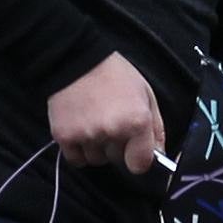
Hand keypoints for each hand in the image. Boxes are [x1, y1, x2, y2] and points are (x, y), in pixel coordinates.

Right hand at [47, 51, 166, 177]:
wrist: (76, 58)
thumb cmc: (115, 74)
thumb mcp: (145, 93)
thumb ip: (156, 127)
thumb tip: (159, 154)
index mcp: (137, 121)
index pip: (140, 164)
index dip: (138, 157)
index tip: (134, 149)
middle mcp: (112, 131)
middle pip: (117, 160)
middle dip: (117, 147)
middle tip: (111, 123)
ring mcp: (87, 135)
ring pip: (96, 160)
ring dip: (97, 148)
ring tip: (94, 122)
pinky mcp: (64, 136)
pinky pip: (76, 159)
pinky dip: (78, 150)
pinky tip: (80, 129)